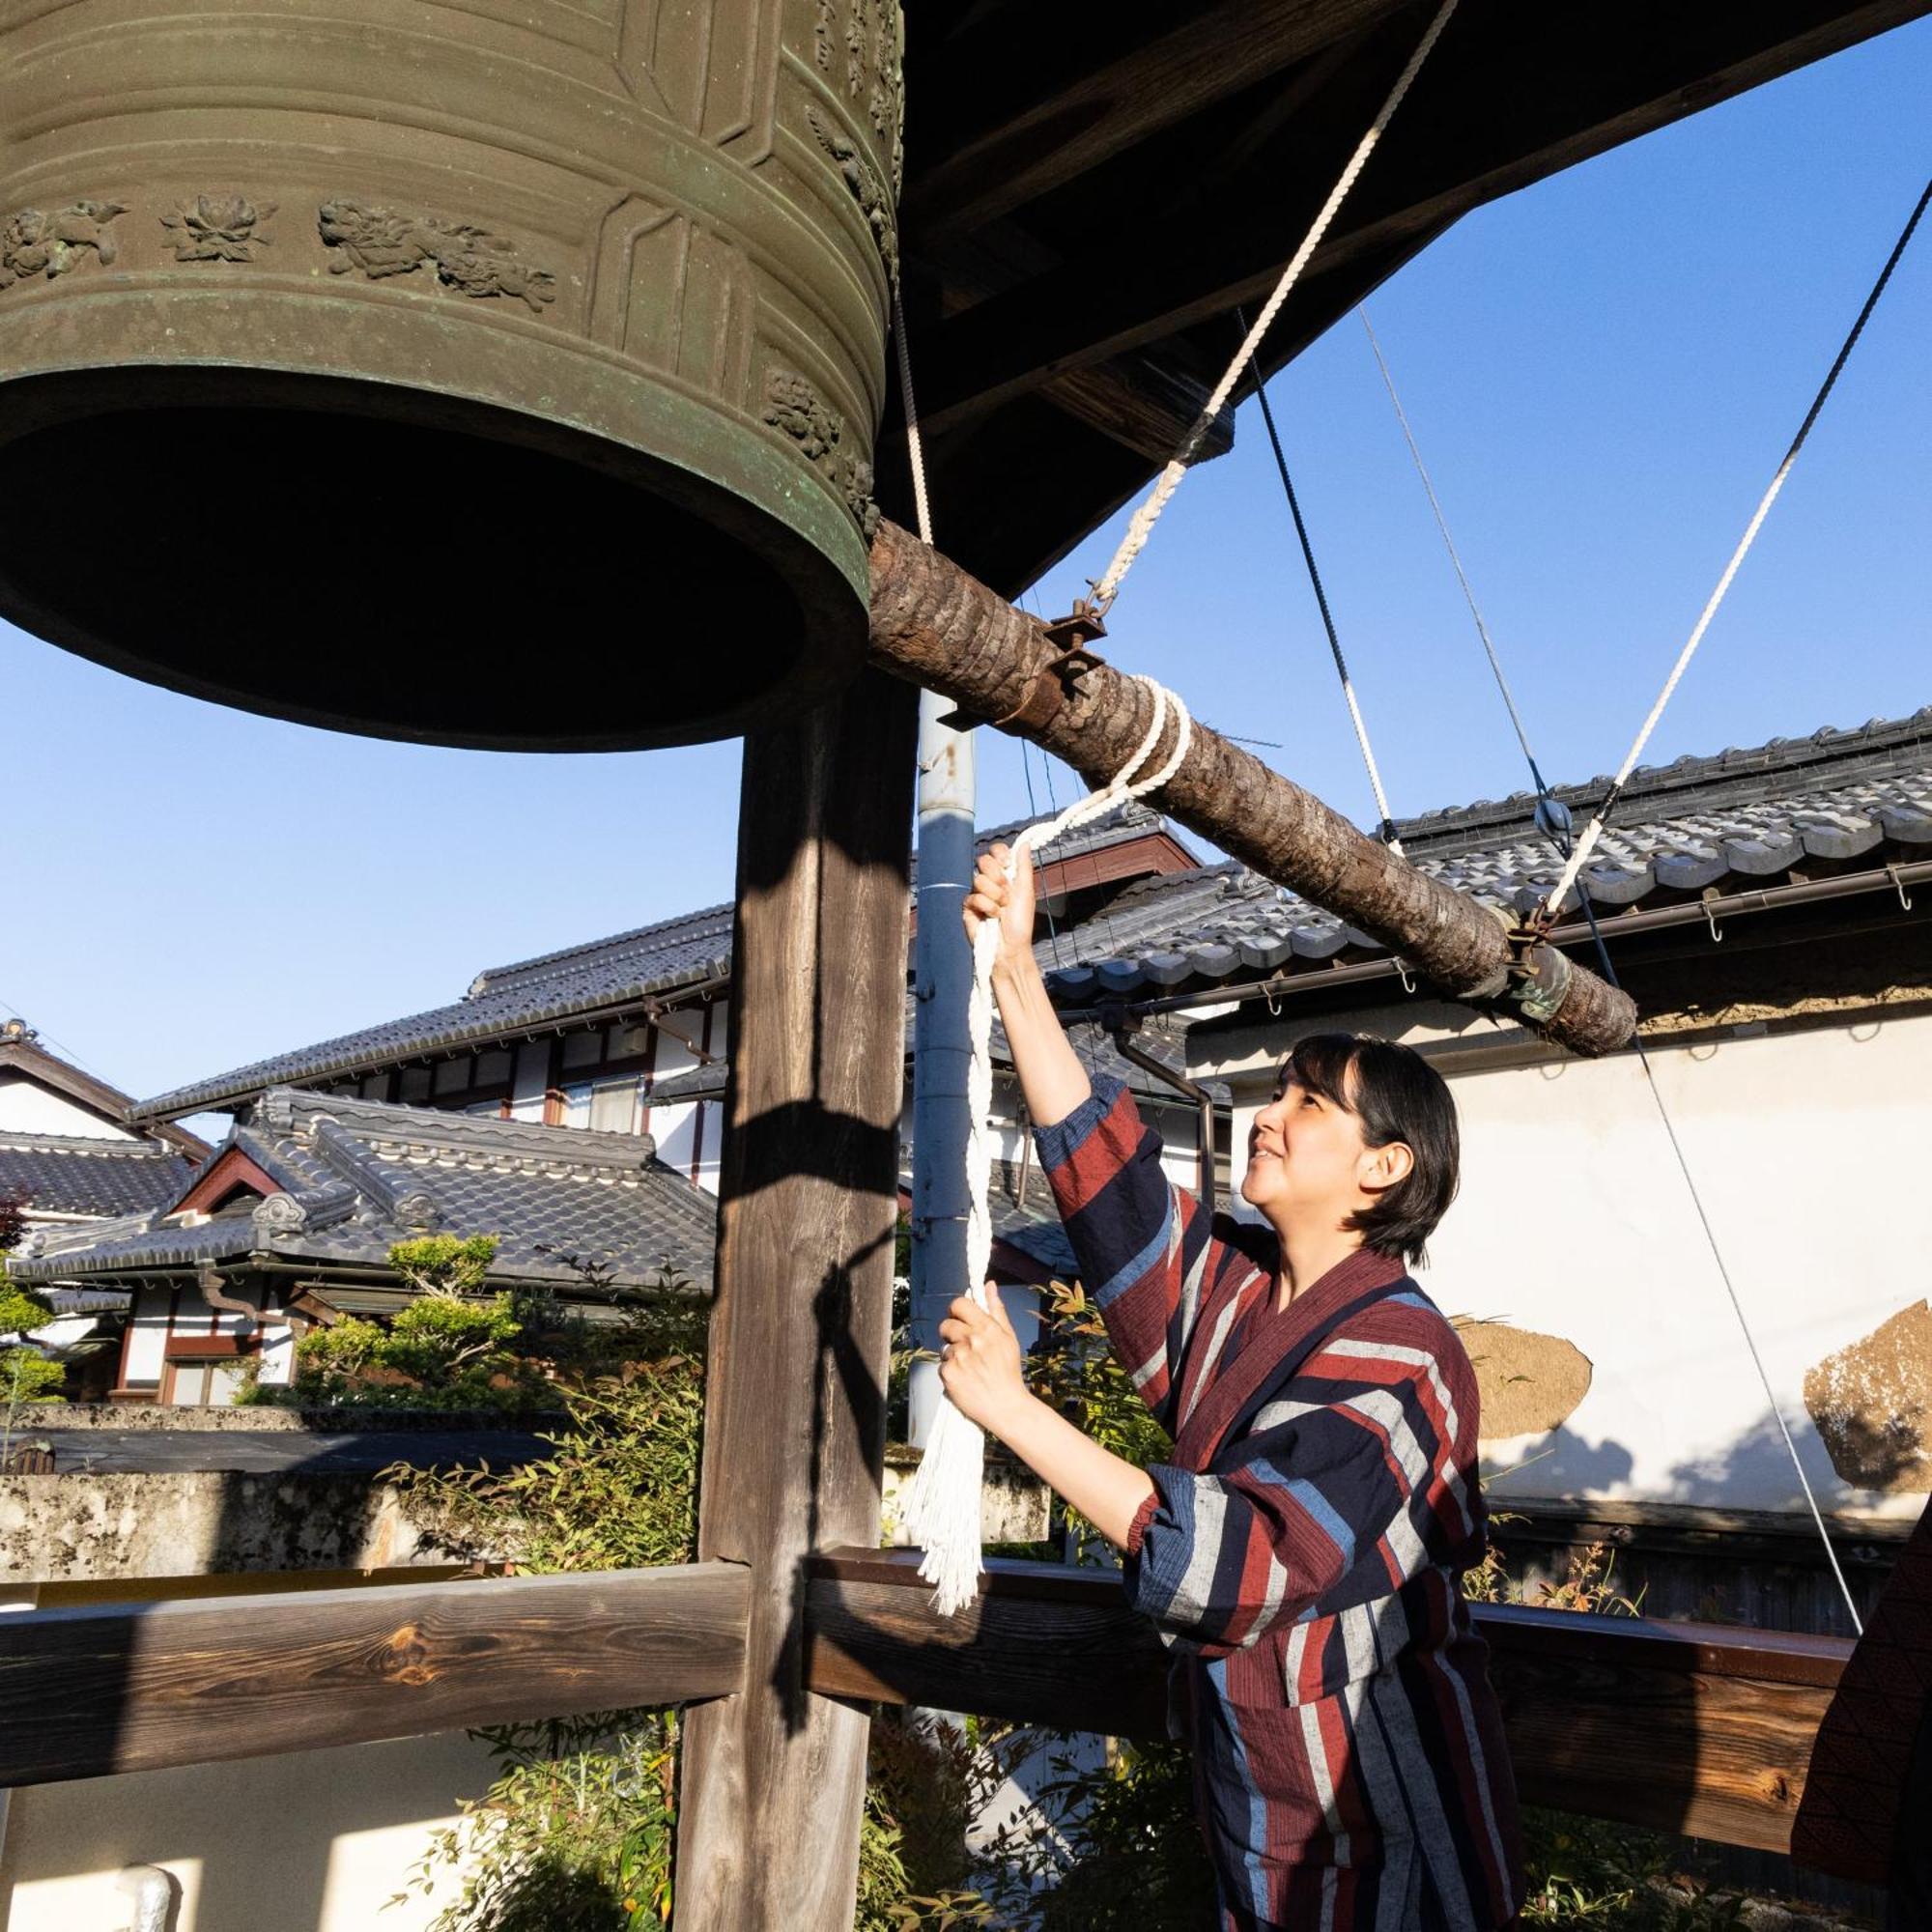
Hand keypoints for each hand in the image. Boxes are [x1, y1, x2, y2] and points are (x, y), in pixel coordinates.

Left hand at [938, 1286, 1030, 1436]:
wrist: (1006, 1406)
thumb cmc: (1008, 1371)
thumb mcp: (1008, 1337)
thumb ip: (996, 1310)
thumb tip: (989, 1285)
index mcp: (987, 1328)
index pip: (958, 1304)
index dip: (956, 1311)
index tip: (960, 1319)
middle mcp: (972, 1340)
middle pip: (946, 1325)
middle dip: (952, 1334)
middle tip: (966, 1347)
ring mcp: (959, 1358)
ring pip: (945, 1348)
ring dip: (953, 1355)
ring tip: (970, 1368)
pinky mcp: (949, 1374)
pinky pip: (942, 1366)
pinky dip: (951, 1372)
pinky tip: (965, 1379)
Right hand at [963, 841, 1036, 977]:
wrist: (1010, 947)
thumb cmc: (1020, 923)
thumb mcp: (1026, 892)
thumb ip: (1024, 866)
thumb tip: (1024, 843)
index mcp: (1005, 875)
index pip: (996, 852)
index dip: (1000, 854)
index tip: (1008, 864)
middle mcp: (990, 881)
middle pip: (984, 860)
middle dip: (998, 877)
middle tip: (1007, 894)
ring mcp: (977, 893)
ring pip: (978, 878)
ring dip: (995, 896)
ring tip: (1001, 910)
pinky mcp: (967, 906)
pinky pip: (973, 896)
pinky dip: (986, 907)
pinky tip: (991, 917)